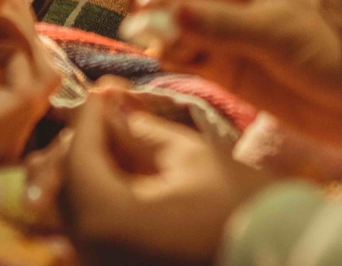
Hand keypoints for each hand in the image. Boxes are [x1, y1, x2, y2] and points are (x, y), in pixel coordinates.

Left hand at [62, 85, 273, 264]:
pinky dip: (97, 203)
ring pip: (73, 213)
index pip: (78, 157)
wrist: (276, 256)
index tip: (103, 92)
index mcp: (108, 217)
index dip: (89, 119)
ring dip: (84, 175)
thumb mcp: (190, 156)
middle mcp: (92, 250)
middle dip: (81, 147)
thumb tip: (109, 99)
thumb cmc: (240, 206)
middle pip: (65, 188)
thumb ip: (140, 128)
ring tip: (111, 145)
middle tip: (105, 117)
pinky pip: (91, 235)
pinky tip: (119, 181)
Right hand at [119, 0, 341, 161]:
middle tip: (145, 31)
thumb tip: (160, 15)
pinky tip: (178, 64)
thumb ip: (221, 25)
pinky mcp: (216, 55)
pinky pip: (174, 45)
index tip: (144, 10)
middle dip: (149, 1)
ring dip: (154, 29)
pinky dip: (165, 52)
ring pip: (163, 11)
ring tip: (167, 52)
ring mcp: (220, 19)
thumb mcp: (284, 35)